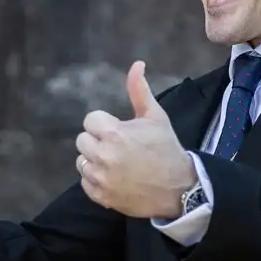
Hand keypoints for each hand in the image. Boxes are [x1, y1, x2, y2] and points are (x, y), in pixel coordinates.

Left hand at [76, 62, 197, 218]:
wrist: (179, 189)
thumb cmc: (167, 149)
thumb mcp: (156, 117)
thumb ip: (139, 90)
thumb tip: (136, 64)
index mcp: (115, 133)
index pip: (90, 120)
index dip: (105, 124)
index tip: (120, 131)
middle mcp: (104, 156)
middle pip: (82, 140)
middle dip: (98, 141)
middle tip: (118, 147)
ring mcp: (101, 178)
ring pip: (81, 161)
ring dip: (94, 160)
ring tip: (116, 163)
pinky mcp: (101, 197)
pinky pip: (85, 182)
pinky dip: (96, 180)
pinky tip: (114, 177)